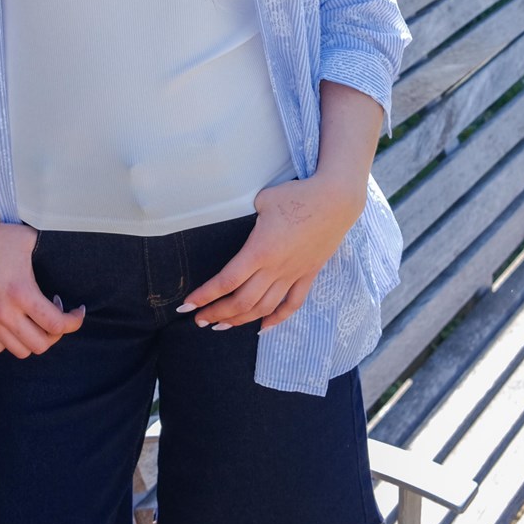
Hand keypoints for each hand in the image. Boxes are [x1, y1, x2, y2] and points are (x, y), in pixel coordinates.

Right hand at [0, 221, 85, 357]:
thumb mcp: (31, 240)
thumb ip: (52, 252)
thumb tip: (73, 256)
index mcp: (22, 292)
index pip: (57, 325)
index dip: (74, 322)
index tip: (76, 311)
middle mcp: (5, 312)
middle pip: (40, 345)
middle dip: (56, 333)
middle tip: (56, 315)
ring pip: (20, 351)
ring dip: (34, 339)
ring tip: (35, 320)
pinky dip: (10, 341)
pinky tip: (15, 324)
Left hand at [180, 172, 366, 332]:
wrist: (336, 200)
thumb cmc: (297, 195)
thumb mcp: (262, 200)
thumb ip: (246, 215)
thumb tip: (237, 219)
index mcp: (259, 251)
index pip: (226, 281)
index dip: (205, 296)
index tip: (187, 306)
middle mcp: (275, 269)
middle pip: (242, 302)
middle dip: (216, 313)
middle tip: (199, 320)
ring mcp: (293, 274)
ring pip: (264, 308)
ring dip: (240, 320)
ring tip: (221, 325)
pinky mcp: (308, 274)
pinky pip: (292, 304)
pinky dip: (277, 319)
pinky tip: (262, 328)